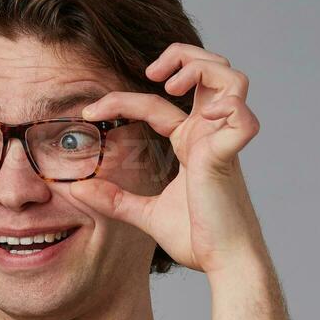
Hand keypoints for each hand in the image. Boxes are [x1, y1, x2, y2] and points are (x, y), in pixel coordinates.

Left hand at [72, 44, 263, 274]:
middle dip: (181, 56)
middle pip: (208, 69)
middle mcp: (209, 134)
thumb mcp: (144, 214)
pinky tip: (203, 116)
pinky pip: (242, 115)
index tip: (89, 112)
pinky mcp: (231, 155)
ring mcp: (223, 141)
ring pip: (231, 78)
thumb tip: (77, 190)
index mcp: (191, 143)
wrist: (222, 263)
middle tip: (151, 73)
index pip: (155, 104)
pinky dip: (228, 105)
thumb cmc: (196, 238)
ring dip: (201, 69)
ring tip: (172, 85)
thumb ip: (114, 199)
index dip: (121, 101)